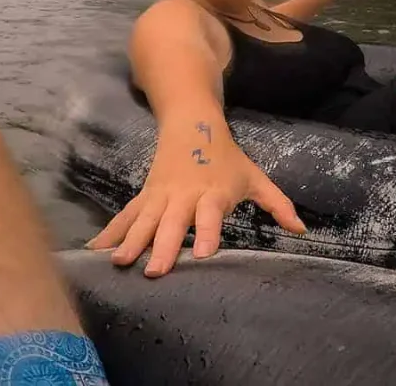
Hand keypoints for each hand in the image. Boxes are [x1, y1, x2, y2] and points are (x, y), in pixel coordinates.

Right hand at [86, 132, 306, 276]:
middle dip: (164, 246)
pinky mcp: (145, 196)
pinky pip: (126, 216)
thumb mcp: (254, 177)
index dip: (209, 232)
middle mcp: (183, 196)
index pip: (211, 215)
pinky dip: (110, 233)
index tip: (207, 254)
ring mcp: (160, 196)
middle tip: (155, 271)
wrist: (192, 124)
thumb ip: (277, 204)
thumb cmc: (227, 158)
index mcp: (212, 193)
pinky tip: (93, 252)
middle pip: (172, 223)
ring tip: (118, 263)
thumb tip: (302, 228)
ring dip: (130, 241)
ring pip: (143, 220)